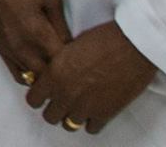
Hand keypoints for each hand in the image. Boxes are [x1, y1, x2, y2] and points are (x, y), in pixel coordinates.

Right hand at [0, 0, 70, 86]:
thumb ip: (62, 27)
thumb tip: (71, 48)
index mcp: (38, 33)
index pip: (62, 63)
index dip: (75, 63)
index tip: (82, 59)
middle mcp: (22, 47)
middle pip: (48, 76)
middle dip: (61, 73)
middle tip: (71, 64)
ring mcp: (8, 50)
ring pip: (33, 79)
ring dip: (45, 75)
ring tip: (55, 67)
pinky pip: (17, 74)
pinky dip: (30, 75)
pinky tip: (38, 67)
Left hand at [24, 21, 156, 133]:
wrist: (133, 45)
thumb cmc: (102, 38)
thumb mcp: (69, 47)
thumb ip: (57, 66)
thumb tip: (52, 76)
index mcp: (54, 75)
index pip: (32, 100)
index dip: (39, 96)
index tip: (46, 93)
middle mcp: (65, 94)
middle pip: (49, 117)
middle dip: (54, 108)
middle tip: (63, 100)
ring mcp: (85, 106)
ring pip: (69, 125)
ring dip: (72, 116)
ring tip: (80, 105)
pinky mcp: (105, 114)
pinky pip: (91, 128)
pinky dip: (92, 121)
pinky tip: (96, 109)